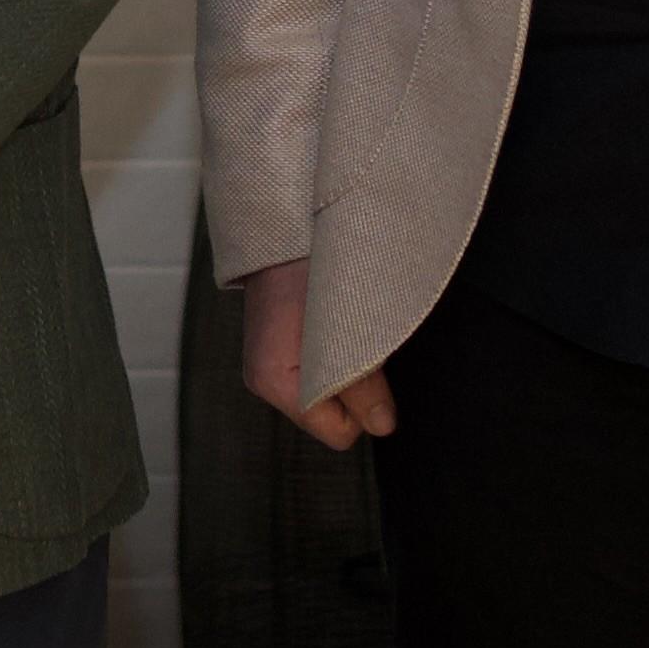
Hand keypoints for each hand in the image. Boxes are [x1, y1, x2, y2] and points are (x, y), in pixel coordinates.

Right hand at [237, 257, 395, 453]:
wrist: (288, 216)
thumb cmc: (308, 260)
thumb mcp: (344, 325)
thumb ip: (363, 383)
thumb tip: (381, 425)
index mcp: (272, 381)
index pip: (339, 432)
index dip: (363, 402)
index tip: (367, 359)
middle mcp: (267, 378)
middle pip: (335, 413)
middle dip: (357, 382)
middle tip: (357, 334)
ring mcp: (275, 361)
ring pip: (333, 388)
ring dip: (351, 361)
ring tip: (348, 320)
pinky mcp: (285, 344)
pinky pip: (326, 366)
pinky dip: (341, 348)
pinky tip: (340, 318)